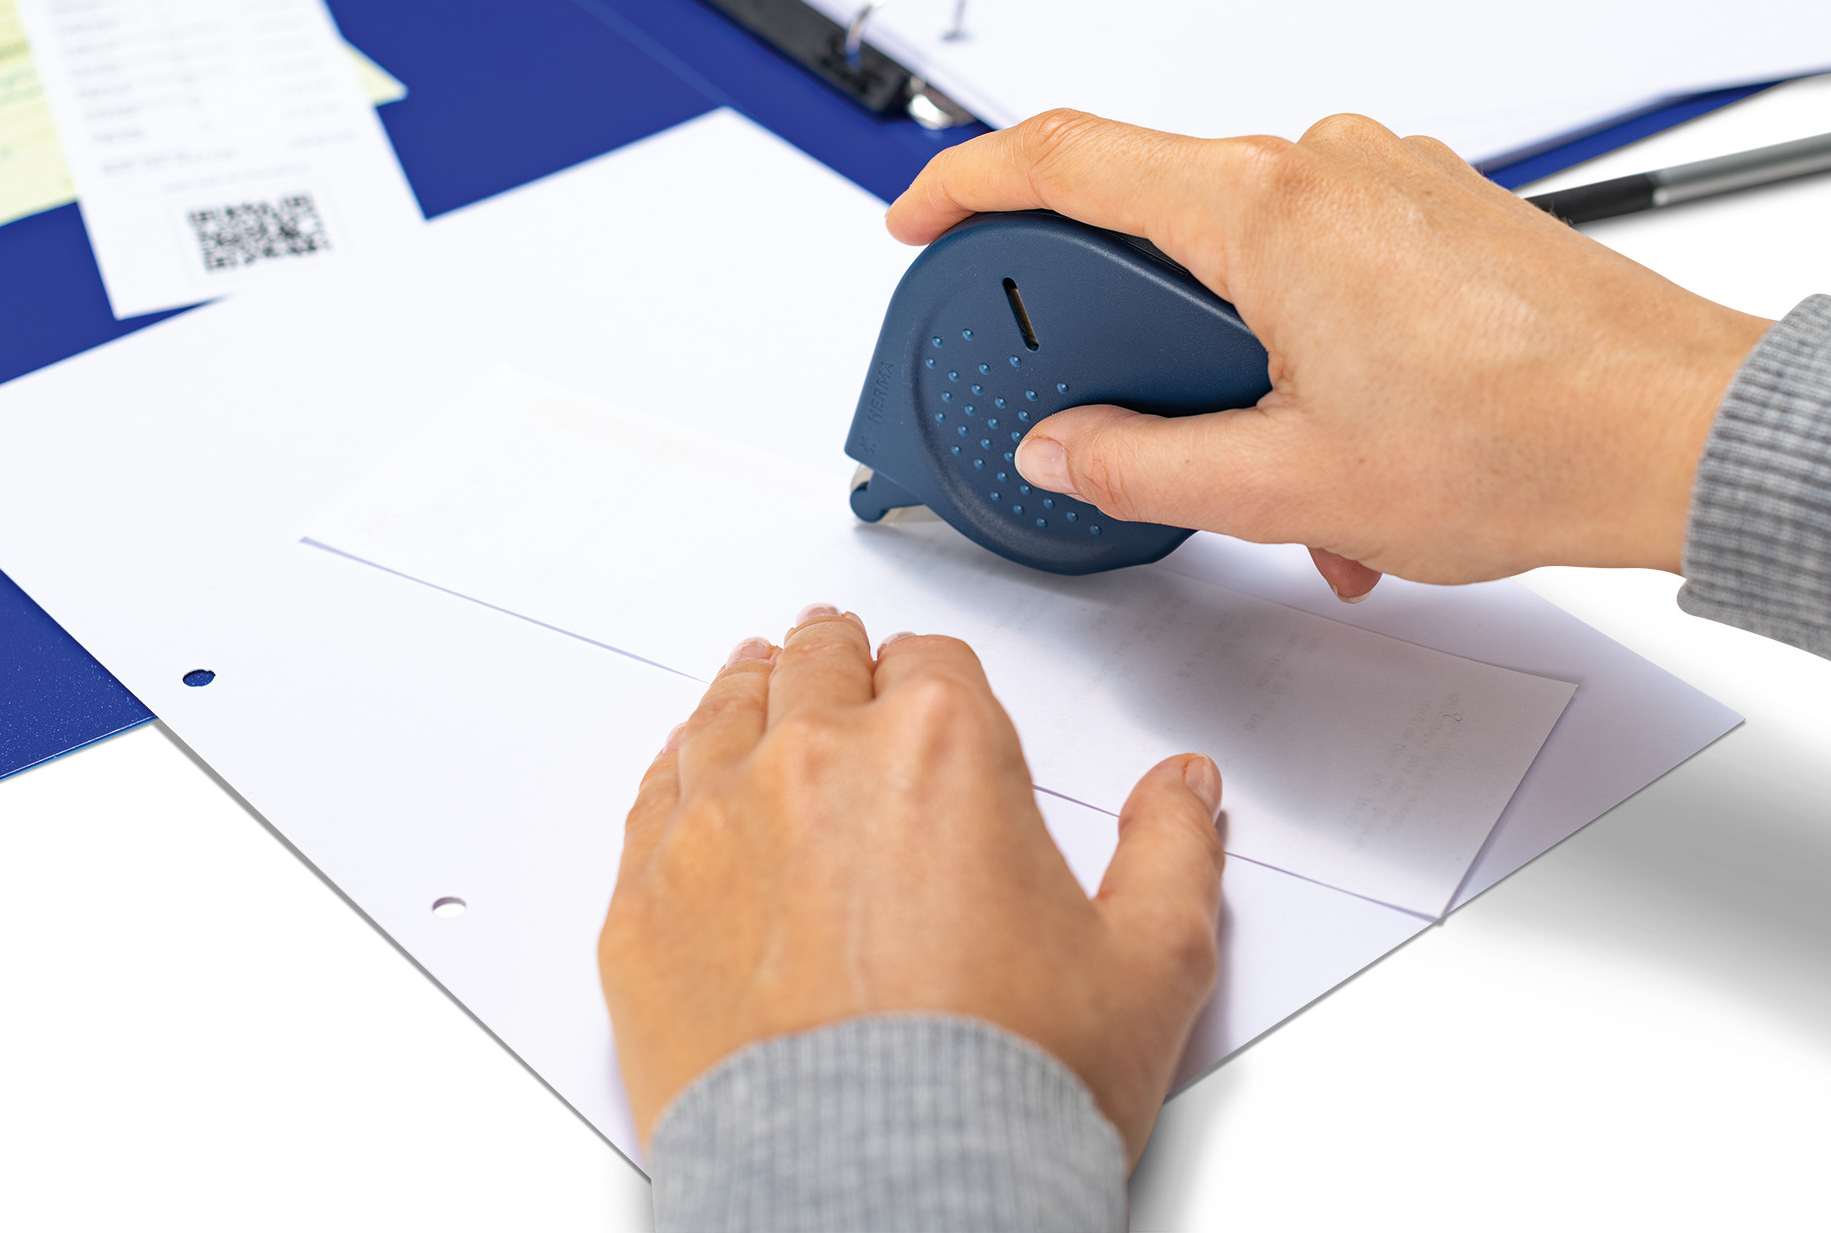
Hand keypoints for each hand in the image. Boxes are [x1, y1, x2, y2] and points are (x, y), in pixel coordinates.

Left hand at [600, 604, 1225, 1158]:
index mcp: (940, 747)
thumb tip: (1184, 791)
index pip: (931, 660)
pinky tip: (683, 771)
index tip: (929, 685)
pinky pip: (651, 798)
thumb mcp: (1148, 967)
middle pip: (817, 666)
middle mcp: (816, 761)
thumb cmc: (1000, 1092)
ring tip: (756, 678)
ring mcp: (716, 826)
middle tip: (836, 652)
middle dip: (835, 657)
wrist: (875, 1200)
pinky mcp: (646, 904)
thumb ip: (1173, 853)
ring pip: (725, 715)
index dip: (934, 672)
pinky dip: (674, 773)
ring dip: (749, 691)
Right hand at [887, 111, 1773, 594]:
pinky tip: (1340, 455)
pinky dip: (1298, 352)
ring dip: (1229, 369)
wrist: (1679, 432)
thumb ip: (1143, 465)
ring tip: (1276, 484)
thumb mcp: (1285, 484)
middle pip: (1153, 220)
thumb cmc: (1521, 440)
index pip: (1066, 157)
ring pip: (1245, 261)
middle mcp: (1323, 167)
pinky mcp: (1433, 213)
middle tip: (1110, 419)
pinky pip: (1321, 266)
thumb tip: (1068, 450)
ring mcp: (1385, 183)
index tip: (923, 217)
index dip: (967, 183)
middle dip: (1126, 337)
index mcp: (1264, 210)